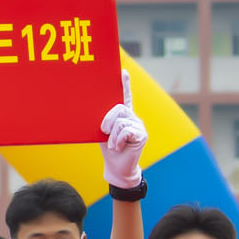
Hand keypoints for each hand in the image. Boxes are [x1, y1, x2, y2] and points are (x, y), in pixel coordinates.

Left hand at [100, 69, 146, 188]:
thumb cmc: (108, 148)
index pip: (125, 97)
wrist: (116, 167)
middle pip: (118, 108)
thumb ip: (104, 122)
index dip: (124, 84)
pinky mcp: (142, 134)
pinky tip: (119, 147)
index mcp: (123, 115)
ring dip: (112, 136)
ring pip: (120, 122)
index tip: (122, 71)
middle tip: (104, 133)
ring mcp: (139, 125)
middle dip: (107, 121)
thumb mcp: (103, 133)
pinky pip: (125, 131)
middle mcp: (132, 117)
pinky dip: (118, 140)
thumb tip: (96, 114)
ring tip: (114, 145)